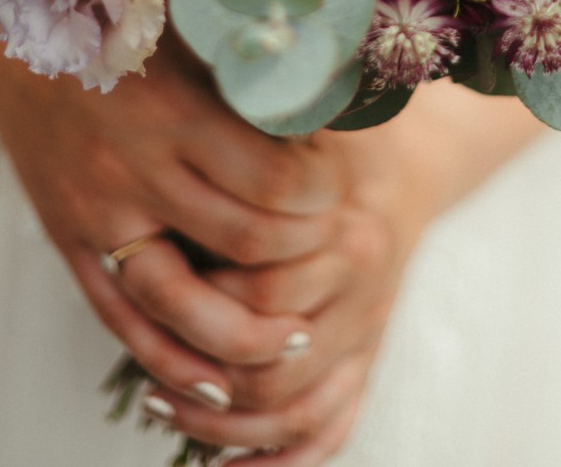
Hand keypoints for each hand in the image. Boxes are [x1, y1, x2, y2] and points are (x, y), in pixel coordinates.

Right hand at [0, 26, 343, 410]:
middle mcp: (135, 169)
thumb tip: (334, 82)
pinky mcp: (72, 245)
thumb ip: (252, 60)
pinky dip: (174, 360)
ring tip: (300, 334)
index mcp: (173, 110)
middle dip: (305, 249)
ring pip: (185, 304)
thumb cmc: (124, 26)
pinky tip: (220, 382)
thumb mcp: (190, 28)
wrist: (19, 45)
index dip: (322, 190)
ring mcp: (98, 216)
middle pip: (245, 240)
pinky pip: (123, 322)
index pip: (274, 178)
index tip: (339, 182)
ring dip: (252, 331)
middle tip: (332, 240)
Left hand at [129, 107, 433, 463]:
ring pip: (294, 408)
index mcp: (344, 231)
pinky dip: (279, 463)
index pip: (263, 290)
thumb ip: (260, 138)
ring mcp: (366, 332)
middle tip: (143, 360)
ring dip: (222, 423)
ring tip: (158, 406)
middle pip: (274, 360)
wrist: (417, 162)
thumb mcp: (307, 128)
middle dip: (203, 368)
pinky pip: (329, 430)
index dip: (203, 297)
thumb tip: (193, 138)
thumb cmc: (344, 139)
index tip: (154, 288)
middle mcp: (360, 290)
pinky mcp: (368, 359)